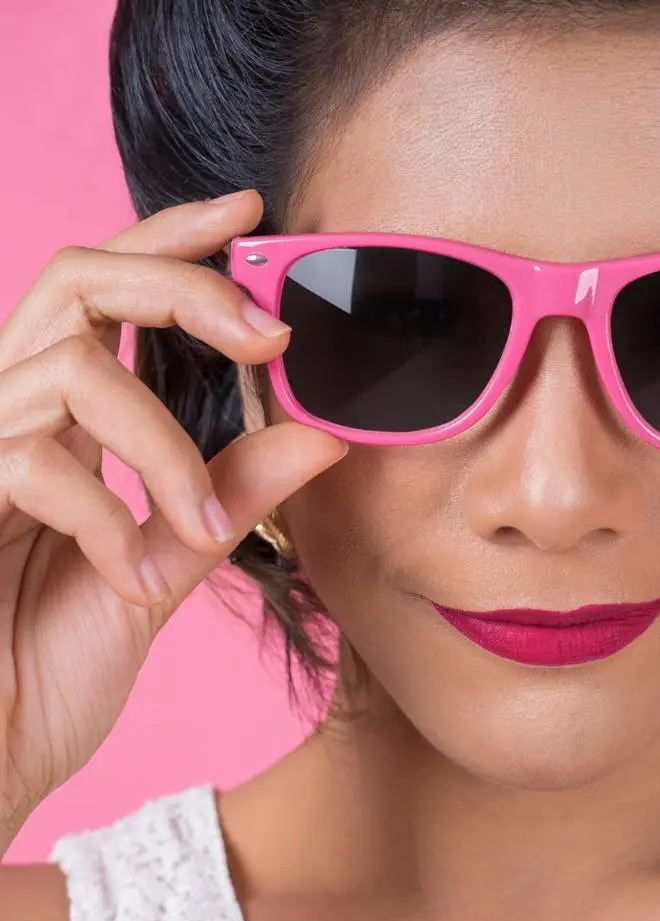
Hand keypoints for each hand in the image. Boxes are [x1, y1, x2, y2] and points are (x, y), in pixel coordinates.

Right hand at [0, 190, 345, 847]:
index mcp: (62, 419)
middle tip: (270, 336)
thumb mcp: (166, 564)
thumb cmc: (49, 661)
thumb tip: (321, 435)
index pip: (109, 290)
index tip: (251, 214)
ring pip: (75, 373)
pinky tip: (131, 576)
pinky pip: (32, 462)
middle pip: (80, 278)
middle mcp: (8, 410)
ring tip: (202, 532)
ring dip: (164, 451)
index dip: (173, 239)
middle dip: (184, 288)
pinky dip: (108, 520)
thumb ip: (229, 495)